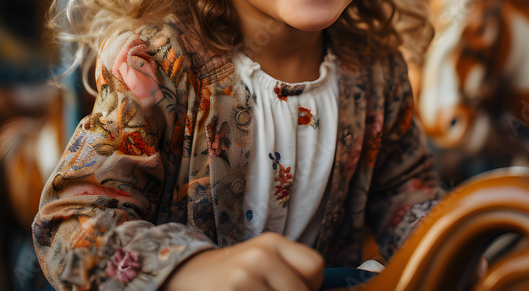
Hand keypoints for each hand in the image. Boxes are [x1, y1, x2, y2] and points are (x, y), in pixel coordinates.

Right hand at [163, 232, 323, 290]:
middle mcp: (260, 254)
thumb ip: (291, 275)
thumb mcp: (262, 264)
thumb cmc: (231, 276)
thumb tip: (344, 289)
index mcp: (271, 242)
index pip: (315, 267)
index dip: (311, 288)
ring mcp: (244, 276)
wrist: (183, 275)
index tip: (298, 290)